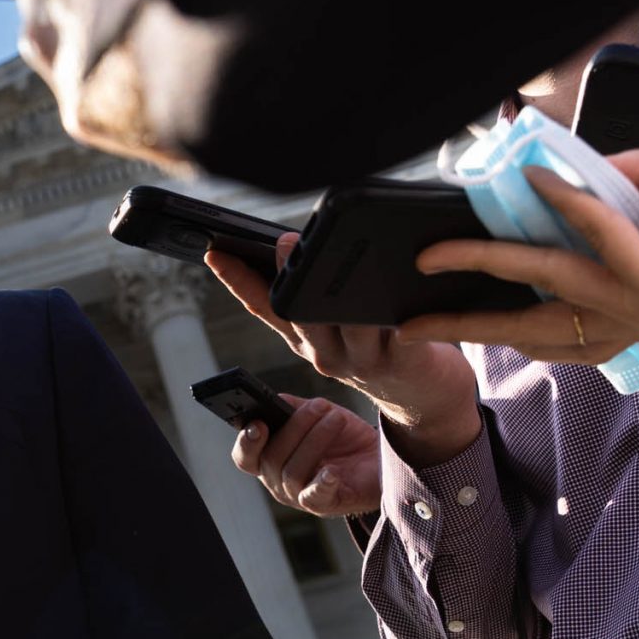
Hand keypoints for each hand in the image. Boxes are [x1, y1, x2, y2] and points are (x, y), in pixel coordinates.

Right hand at [203, 240, 482, 465]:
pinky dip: (396, 314)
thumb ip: (324, 295)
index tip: (214, 253)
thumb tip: (297, 241)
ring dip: (344, 293)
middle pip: (299, 315)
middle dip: (291, 274)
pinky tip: (397, 287)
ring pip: (347, 324)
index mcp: (305, 340)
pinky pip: (397, 334)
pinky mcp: (400, 361)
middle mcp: (325, 353)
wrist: (424, 396)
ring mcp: (360, 359)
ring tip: (343, 256)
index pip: (263, 307)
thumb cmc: (382, 346)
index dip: (236, 281)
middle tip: (284, 241)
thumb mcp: (342, 325)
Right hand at [231, 392, 381, 517]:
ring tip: (337, 418)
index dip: (246, 442)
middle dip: (296, 427)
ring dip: (316, 440)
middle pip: (271, 459)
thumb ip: (293, 407)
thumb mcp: (317, 416)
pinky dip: (321, 483)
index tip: (258, 424)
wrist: (380, 459)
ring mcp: (300, 496)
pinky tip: (332, 471)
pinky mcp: (325, 505)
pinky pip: (314, 498)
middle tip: (320, 405)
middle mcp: (279, 482)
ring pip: (292, 473)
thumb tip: (276, 400)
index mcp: (270, 461)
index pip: (245, 458)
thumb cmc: (345, 439)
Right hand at [400, 114, 638, 360]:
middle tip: (407, 316)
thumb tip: (566, 174)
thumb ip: (629, 178)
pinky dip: (566, 208)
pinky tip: (537, 180)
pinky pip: (600, 243)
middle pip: (533, 330)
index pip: (556, 316)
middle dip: (466, 325)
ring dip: (486, 267)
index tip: (442, 298)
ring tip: (434, 253)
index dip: (497, 308)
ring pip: (548, 292)